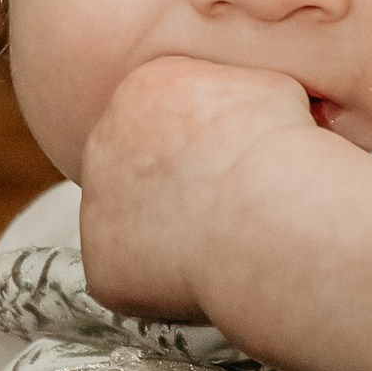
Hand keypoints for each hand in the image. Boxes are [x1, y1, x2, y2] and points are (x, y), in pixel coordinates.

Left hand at [76, 54, 319, 324]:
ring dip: (170, 235)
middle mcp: (103, 141)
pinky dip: (167, 283)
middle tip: (227, 206)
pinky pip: (133, 278)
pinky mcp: (100, 264)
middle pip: (139, 169)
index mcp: (140, 90)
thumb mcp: (268, 87)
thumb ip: (236, 95)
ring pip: (134, 226)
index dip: (203, 145)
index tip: (232, 163)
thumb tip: (252, 110)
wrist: (264, 206)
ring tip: (225, 240)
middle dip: (178, 188)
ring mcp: (96, 205)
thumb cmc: (276, 146)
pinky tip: (208, 272)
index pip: (161, 118)